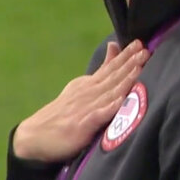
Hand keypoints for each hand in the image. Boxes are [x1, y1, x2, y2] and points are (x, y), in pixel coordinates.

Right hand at [12, 40, 149, 161]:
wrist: (35, 137)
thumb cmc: (65, 112)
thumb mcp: (83, 86)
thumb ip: (103, 69)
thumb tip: (114, 45)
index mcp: (90, 84)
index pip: (110, 67)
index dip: (126, 56)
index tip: (139, 43)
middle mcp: (89, 93)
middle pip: (113, 76)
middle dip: (130, 63)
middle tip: (145, 50)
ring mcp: (85, 108)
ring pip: (109, 92)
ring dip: (125, 80)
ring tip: (139, 69)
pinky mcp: (81, 125)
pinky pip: (98, 116)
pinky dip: (109, 108)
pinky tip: (120, 102)